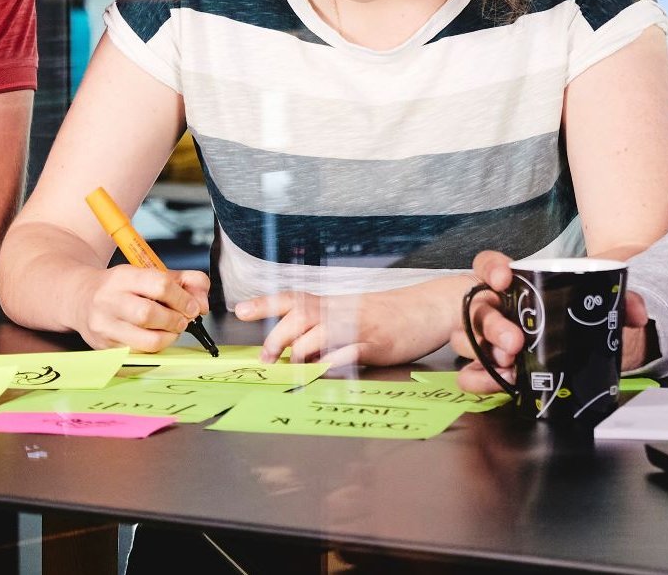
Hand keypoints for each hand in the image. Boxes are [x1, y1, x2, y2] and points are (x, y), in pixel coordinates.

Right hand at [75, 264, 209, 350]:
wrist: (80, 298)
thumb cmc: (121, 286)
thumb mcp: (149, 273)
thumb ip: (183, 280)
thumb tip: (203, 301)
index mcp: (123, 277)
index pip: (159, 285)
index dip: (182, 298)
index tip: (193, 306)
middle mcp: (109, 301)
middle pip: (149, 314)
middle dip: (175, 320)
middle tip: (183, 320)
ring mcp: (104, 327)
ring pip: (144, 341)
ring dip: (168, 338)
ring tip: (172, 330)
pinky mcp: (104, 348)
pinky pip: (138, 355)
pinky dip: (154, 350)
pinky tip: (155, 338)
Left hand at [235, 277, 469, 367]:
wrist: (427, 309)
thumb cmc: (388, 317)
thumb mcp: (352, 316)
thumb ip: (325, 330)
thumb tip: (293, 352)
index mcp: (334, 303)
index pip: (293, 298)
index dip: (265, 303)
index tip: (240, 310)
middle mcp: (342, 309)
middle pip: (301, 315)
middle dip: (279, 337)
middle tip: (268, 359)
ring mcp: (359, 325)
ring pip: (319, 332)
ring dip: (301, 353)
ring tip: (294, 370)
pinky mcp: (377, 342)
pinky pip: (349, 350)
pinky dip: (333, 361)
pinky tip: (324, 371)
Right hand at [450, 250, 651, 392]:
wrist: (578, 344)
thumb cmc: (577, 316)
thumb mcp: (600, 303)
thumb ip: (621, 300)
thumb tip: (636, 312)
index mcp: (514, 285)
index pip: (487, 265)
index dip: (490, 268)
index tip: (504, 278)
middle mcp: (495, 308)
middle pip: (479, 309)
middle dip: (494, 326)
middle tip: (515, 341)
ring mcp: (487, 339)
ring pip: (468, 341)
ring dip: (486, 354)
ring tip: (510, 368)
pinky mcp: (488, 367)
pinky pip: (469, 373)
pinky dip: (479, 379)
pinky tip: (500, 384)